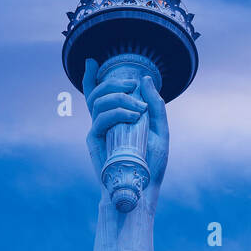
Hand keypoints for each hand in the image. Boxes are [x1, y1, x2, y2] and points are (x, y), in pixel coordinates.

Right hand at [82, 57, 168, 206]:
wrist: (142, 189)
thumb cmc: (151, 164)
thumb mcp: (160, 131)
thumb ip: (155, 106)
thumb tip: (145, 80)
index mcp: (116, 119)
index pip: (99, 94)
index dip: (90, 77)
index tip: (91, 61)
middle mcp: (104, 122)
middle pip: (97, 92)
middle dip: (113, 82)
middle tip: (132, 85)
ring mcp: (98, 130)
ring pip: (97, 101)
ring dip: (119, 98)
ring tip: (139, 109)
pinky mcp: (94, 140)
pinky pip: (100, 119)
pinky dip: (117, 112)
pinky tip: (132, 116)